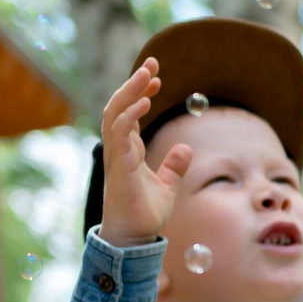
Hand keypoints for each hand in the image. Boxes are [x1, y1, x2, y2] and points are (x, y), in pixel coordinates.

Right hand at [97, 58, 189, 248]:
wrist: (135, 238)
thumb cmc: (145, 214)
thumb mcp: (166, 186)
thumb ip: (174, 167)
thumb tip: (186, 149)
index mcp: (128, 150)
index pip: (130, 113)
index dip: (141, 93)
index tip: (157, 77)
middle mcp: (119, 149)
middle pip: (120, 106)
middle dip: (134, 83)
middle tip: (152, 63)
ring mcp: (116, 156)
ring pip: (116, 113)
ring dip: (130, 91)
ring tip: (147, 73)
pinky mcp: (119, 166)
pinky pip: (120, 133)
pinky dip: (131, 115)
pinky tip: (144, 103)